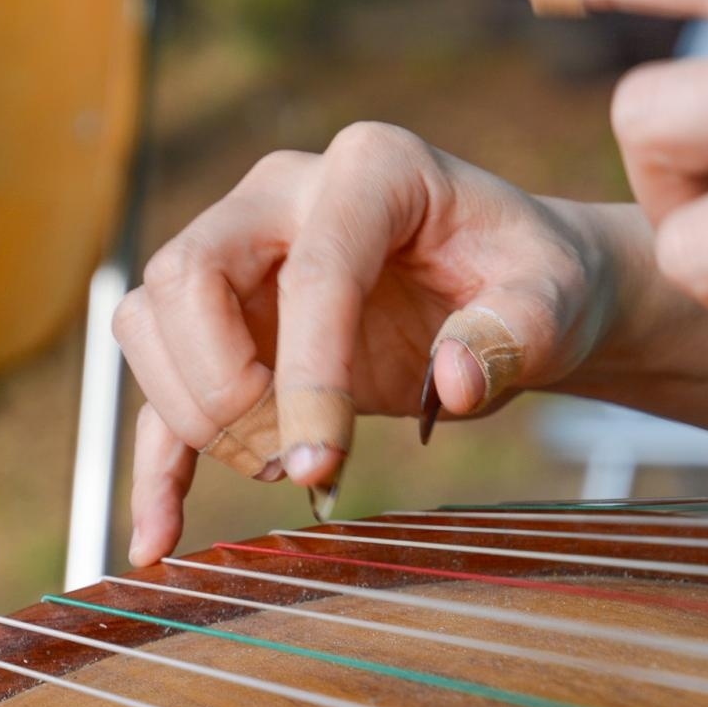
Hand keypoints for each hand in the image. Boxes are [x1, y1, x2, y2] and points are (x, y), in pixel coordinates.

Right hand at [113, 123, 626, 564]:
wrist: (515, 290)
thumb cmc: (534, 282)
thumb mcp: (556, 299)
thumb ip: (517, 332)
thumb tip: (454, 382)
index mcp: (372, 169)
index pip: (314, 270)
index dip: (308, 374)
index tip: (322, 468)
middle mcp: (286, 197)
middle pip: (186, 276)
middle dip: (226, 389)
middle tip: (297, 464)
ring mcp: (242, 252)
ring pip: (151, 323)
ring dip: (196, 416)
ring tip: (284, 471)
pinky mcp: (227, 321)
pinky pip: (162, 384)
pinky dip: (156, 463)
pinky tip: (160, 537)